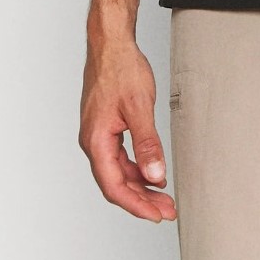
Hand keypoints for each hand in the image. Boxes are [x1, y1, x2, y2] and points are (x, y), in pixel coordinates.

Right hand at [79, 38, 176, 222]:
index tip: (157, 215)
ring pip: (118, 171)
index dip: (137, 205)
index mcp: (96, 140)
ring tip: (163, 195)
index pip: (115, 186)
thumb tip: (156, 175)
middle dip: (142, 199)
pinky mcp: (105, 126)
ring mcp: (97, 134)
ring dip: (140, 184)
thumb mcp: (139, 107)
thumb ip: (148, 144)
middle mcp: (92, 141)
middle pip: (116, 183)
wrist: (111, 44)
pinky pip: (119, 156)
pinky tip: (151, 171)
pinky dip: (136, 167)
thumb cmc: (121, 69)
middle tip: (167, 210)